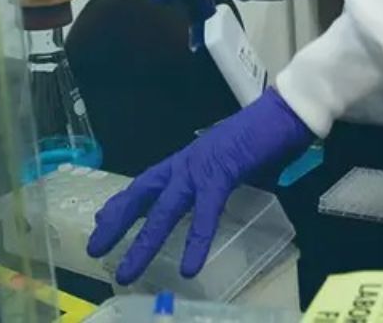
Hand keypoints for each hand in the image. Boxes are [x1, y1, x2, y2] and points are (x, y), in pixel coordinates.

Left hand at [87, 89, 314, 283]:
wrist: (288, 111)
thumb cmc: (265, 136)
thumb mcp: (234, 165)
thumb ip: (222, 182)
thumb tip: (224, 196)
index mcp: (188, 160)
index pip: (147, 183)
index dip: (124, 203)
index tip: (101, 220)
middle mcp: (187, 162)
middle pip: (142, 194)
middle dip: (116, 222)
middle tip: (94, 247)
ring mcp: (202, 167)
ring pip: (164, 209)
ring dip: (143, 242)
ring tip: (128, 271)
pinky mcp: (223, 173)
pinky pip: (206, 213)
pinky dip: (196, 241)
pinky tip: (189, 267)